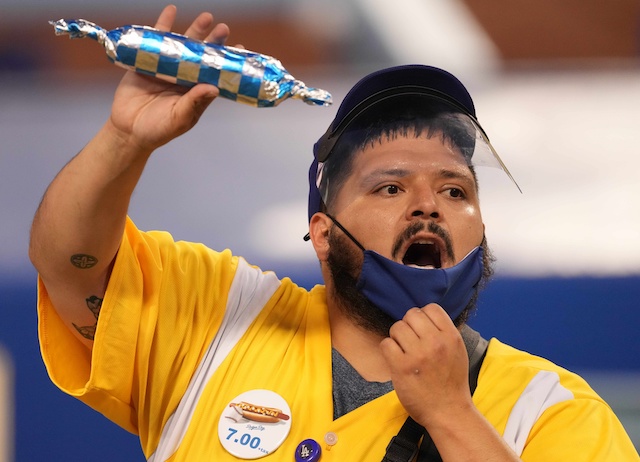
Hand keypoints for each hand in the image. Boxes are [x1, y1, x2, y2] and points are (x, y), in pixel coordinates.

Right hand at [107, 5, 229, 151]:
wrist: (128, 129)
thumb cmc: (158, 130)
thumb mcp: (179, 119)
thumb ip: (194, 103)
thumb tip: (214, 88)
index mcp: (197, 91)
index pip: (216, 73)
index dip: (227, 61)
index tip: (239, 48)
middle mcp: (185, 77)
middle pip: (203, 55)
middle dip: (214, 41)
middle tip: (223, 28)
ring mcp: (167, 67)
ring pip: (184, 44)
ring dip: (195, 29)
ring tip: (206, 17)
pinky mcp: (147, 60)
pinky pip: (156, 39)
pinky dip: (163, 24)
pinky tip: (171, 11)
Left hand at [380, 304, 471, 427]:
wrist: (448, 412)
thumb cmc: (451, 382)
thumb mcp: (457, 351)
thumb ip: (443, 332)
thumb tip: (423, 315)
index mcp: (451, 337)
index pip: (431, 307)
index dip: (423, 316)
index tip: (421, 329)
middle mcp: (435, 342)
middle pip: (411, 314)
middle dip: (408, 325)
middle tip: (410, 341)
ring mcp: (418, 354)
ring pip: (397, 327)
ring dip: (397, 337)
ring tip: (403, 351)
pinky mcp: (401, 367)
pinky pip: (386, 343)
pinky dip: (388, 350)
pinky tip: (396, 359)